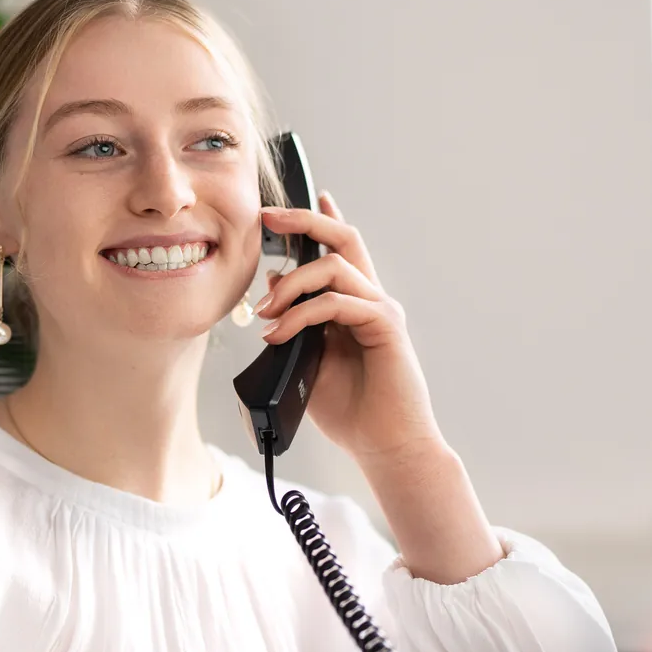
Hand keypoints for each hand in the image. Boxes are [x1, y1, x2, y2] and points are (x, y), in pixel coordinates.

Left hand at [255, 193, 443, 467]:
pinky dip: (301, 313)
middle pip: (344, 238)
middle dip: (305, 219)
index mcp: (354, 305)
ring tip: (265, 316)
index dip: (319, 219)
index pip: (339, 250)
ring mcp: (380, 310)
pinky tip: (280, 333)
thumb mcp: (308, 362)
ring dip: (290, 285)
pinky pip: (337, 302)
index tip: (287, 205)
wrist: (385, 447)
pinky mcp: (385, 326)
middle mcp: (370, 299)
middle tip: (268, 217)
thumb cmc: (350, 411)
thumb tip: (272, 289)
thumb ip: (294, 325)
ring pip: (333, 266)